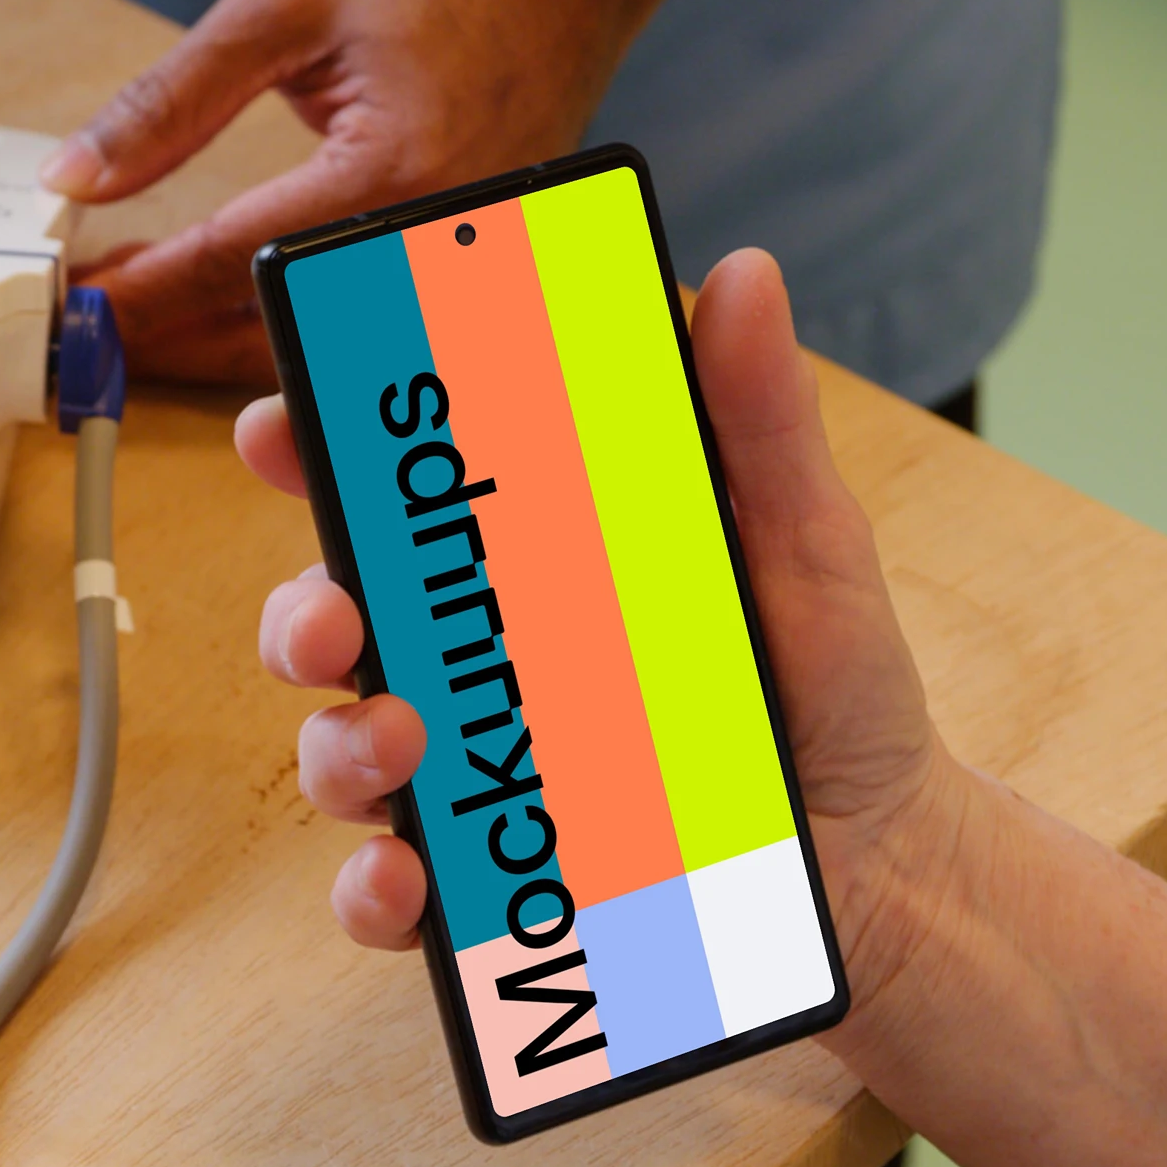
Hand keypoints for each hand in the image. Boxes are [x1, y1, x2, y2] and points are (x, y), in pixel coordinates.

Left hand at [45, 0, 652, 385]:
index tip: (77, 307)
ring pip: (328, 350)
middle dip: (176, 340)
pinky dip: (298, 323)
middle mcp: (439, 237)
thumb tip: (82, 172)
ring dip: (230, 343)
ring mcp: (471, 261)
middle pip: (279, 337)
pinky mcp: (480, 263)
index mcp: (392, 174)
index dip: (142, 294)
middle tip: (97, 322)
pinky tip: (237, 297)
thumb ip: (173, 100)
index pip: (233, 262)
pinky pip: (374, 323)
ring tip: (151, 311)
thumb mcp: (282, 3)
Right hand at [230, 249, 974, 1014]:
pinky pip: (389, 892)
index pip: (400, 494)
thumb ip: (760, 421)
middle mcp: (482, 664)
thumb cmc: (836, 689)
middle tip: (338, 621)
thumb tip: (745, 275)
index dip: (316, 445)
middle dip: (302, 613)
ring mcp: (474, 777)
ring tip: (402, 748)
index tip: (278, 423)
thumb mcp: (807, 543)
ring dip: (341, 745)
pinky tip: (408, 882)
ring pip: (342, 750)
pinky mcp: (488, 890)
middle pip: (335, 618)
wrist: (888, 860)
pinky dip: (374, 889)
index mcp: (535, 561)